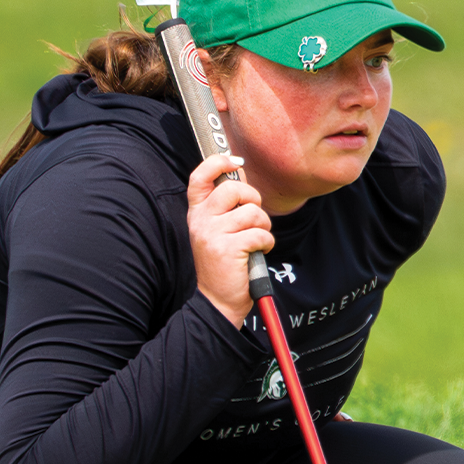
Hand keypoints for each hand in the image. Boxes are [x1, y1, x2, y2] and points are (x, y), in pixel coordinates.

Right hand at [186, 153, 274, 323]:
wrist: (218, 301)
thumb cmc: (224, 265)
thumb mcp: (218, 231)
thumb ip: (227, 205)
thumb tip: (239, 172)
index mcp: (197, 213)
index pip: (200, 176)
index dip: (217, 162)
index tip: (234, 161)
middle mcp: (201, 221)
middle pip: (235, 189)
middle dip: (254, 201)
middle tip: (254, 220)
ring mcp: (212, 234)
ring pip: (253, 212)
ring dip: (263, 227)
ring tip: (255, 241)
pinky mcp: (227, 248)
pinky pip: (260, 233)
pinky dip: (266, 243)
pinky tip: (256, 254)